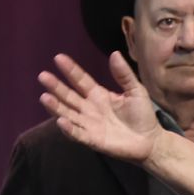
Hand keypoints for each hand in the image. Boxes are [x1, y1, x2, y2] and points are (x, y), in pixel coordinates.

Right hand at [39, 53, 160, 161]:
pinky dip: (69, 129)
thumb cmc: (142, 115)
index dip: (70, 70)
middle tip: (43, 76)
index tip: (58, 58)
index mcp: (98, 95)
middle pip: (69, 96)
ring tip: (44, 97)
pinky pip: (77, 134)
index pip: (80, 80)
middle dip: (56, 86)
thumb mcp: (136, 90)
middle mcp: (89, 108)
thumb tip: (115, 53)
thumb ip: (124, 74)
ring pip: (68, 114)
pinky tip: (61, 121)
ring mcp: (89, 124)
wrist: (150, 141)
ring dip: (56, 107)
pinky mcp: (92, 140)